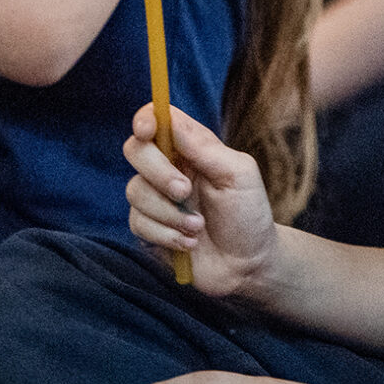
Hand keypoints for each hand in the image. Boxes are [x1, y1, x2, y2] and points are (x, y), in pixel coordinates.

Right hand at [124, 104, 279, 295]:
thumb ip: (205, 148)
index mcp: (191, 149)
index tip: (147, 131)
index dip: (146, 119)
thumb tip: (171, 121)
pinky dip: (167, 234)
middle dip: (158, 172)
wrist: (248, 264)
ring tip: (198, 227)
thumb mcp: (239, 175)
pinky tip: (190, 243)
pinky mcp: (149, 228)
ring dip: (170, 212)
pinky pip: (138, 223)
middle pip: (136, 151)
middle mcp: (168, 169)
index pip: (157, 120)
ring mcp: (156, 199)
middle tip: (185, 191)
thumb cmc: (248, 214)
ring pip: (135, 191)